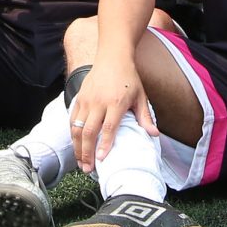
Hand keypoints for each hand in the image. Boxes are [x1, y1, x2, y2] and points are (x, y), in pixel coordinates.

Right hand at [69, 54, 153, 172]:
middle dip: (86, 152)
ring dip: (77, 147)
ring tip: (81, 163)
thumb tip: (154, 135)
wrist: (112, 57)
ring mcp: (86, 100)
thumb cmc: (128, 78)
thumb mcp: (141, 96)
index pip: (108, 128)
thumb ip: (145, 117)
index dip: (104, 145)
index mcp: (116, 102)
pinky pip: (72, 119)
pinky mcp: (79, 98)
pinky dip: (73, 135)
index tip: (102, 160)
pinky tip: (76, 146)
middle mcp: (98, 102)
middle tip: (88, 169)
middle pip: (88, 131)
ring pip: (76, 127)